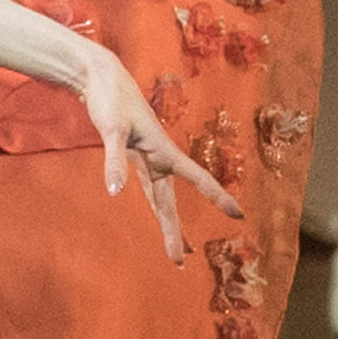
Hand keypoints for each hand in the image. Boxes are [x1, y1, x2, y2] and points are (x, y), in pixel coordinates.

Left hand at [72, 45, 234, 257]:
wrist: (100, 76)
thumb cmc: (110, 99)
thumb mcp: (112, 129)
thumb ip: (114, 161)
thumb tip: (113, 192)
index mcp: (163, 149)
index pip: (197, 177)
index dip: (217, 195)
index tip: (238, 214)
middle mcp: (158, 157)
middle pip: (168, 201)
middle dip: (175, 231)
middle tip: (180, 262)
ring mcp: (145, 157)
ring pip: (159, 198)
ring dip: (167, 223)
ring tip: (178, 251)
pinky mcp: (132, 155)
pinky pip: (146, 186)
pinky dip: (151, 203)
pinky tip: (156, 213)